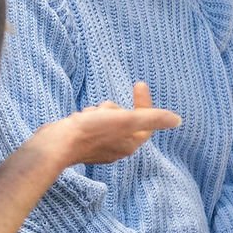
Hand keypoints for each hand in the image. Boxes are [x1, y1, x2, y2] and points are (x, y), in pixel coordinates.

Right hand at [33, 81, 179, 169]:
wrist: (55, 144)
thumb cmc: (90, 131)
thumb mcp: (125, 120)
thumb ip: (151, 118)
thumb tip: (177, 120)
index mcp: (130, 145)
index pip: (146, 122)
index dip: (145, 102)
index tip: (139, 84)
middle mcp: (117, 148)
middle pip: (125, 118)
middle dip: (114, 108)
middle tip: (102, 111)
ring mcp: (99, 147)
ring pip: (107, 119)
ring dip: (99, 111)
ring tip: (87, 116)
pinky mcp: (83, 142)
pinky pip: (92, 123)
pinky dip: (87, 117)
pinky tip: (78, 120)